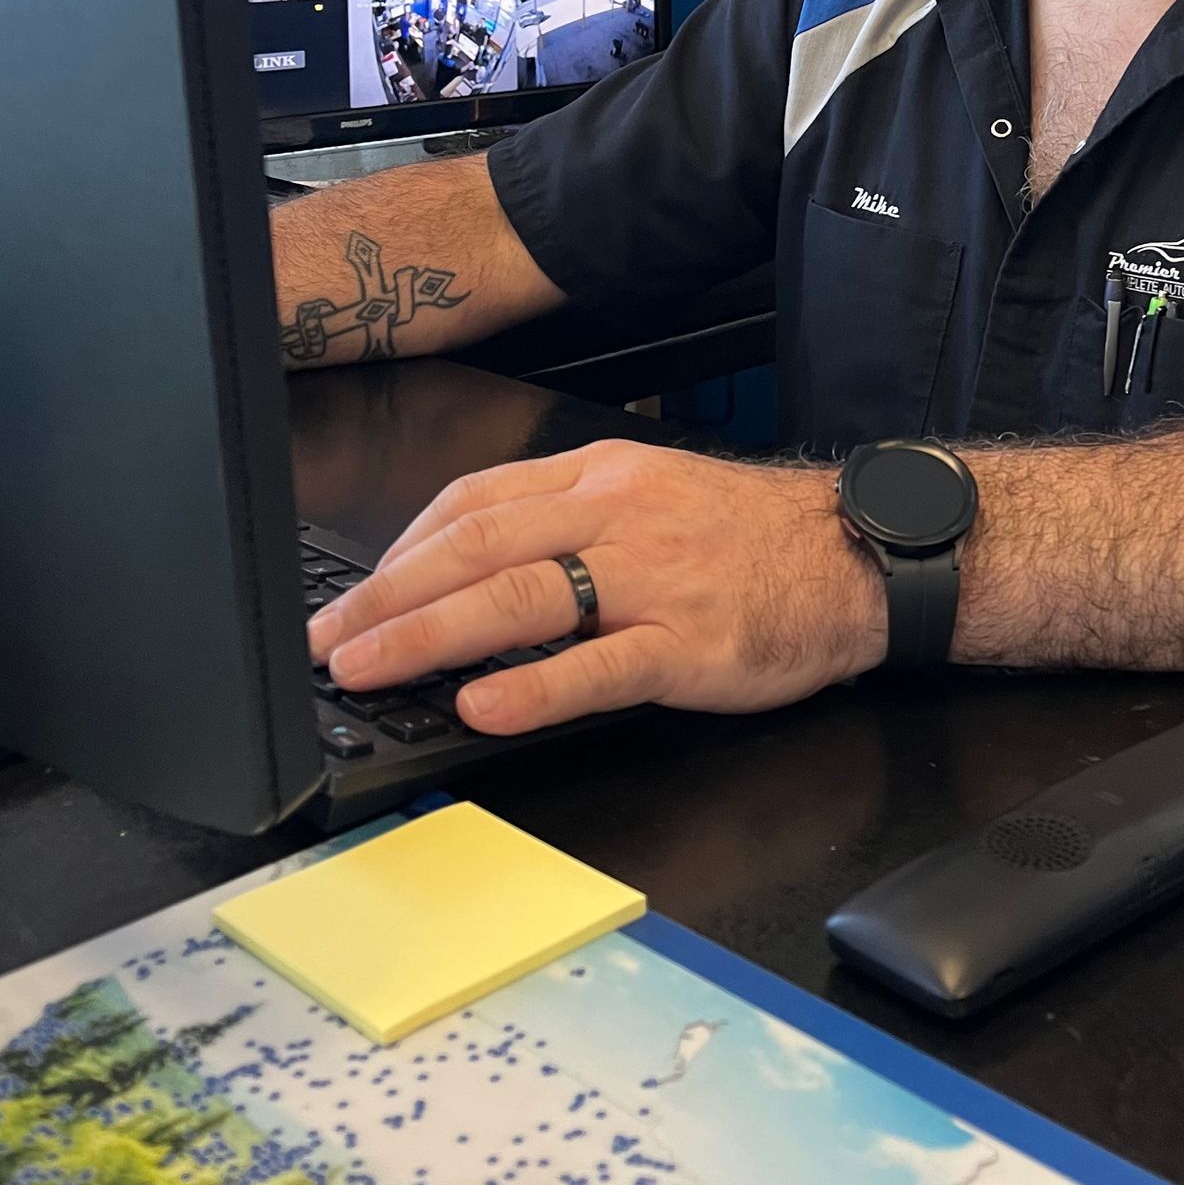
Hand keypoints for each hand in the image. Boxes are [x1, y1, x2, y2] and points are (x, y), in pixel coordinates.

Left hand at [305, 442, 885, 733]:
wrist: (857, 557)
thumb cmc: (752, 540)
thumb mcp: (656, 498)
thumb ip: (572, 524)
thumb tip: (474, 568)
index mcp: (604, 478)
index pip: (477, 502)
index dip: (403, 550)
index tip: (354, 593)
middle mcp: (619, 517)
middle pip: (479, 545)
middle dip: (388, 595)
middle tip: (327, 639)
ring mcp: (654, 580)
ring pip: (522, 597)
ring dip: (429, 634)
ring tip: (368, 667)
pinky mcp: (689, 643)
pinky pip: (599, 666)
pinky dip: (534, 687)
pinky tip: (483, 706)